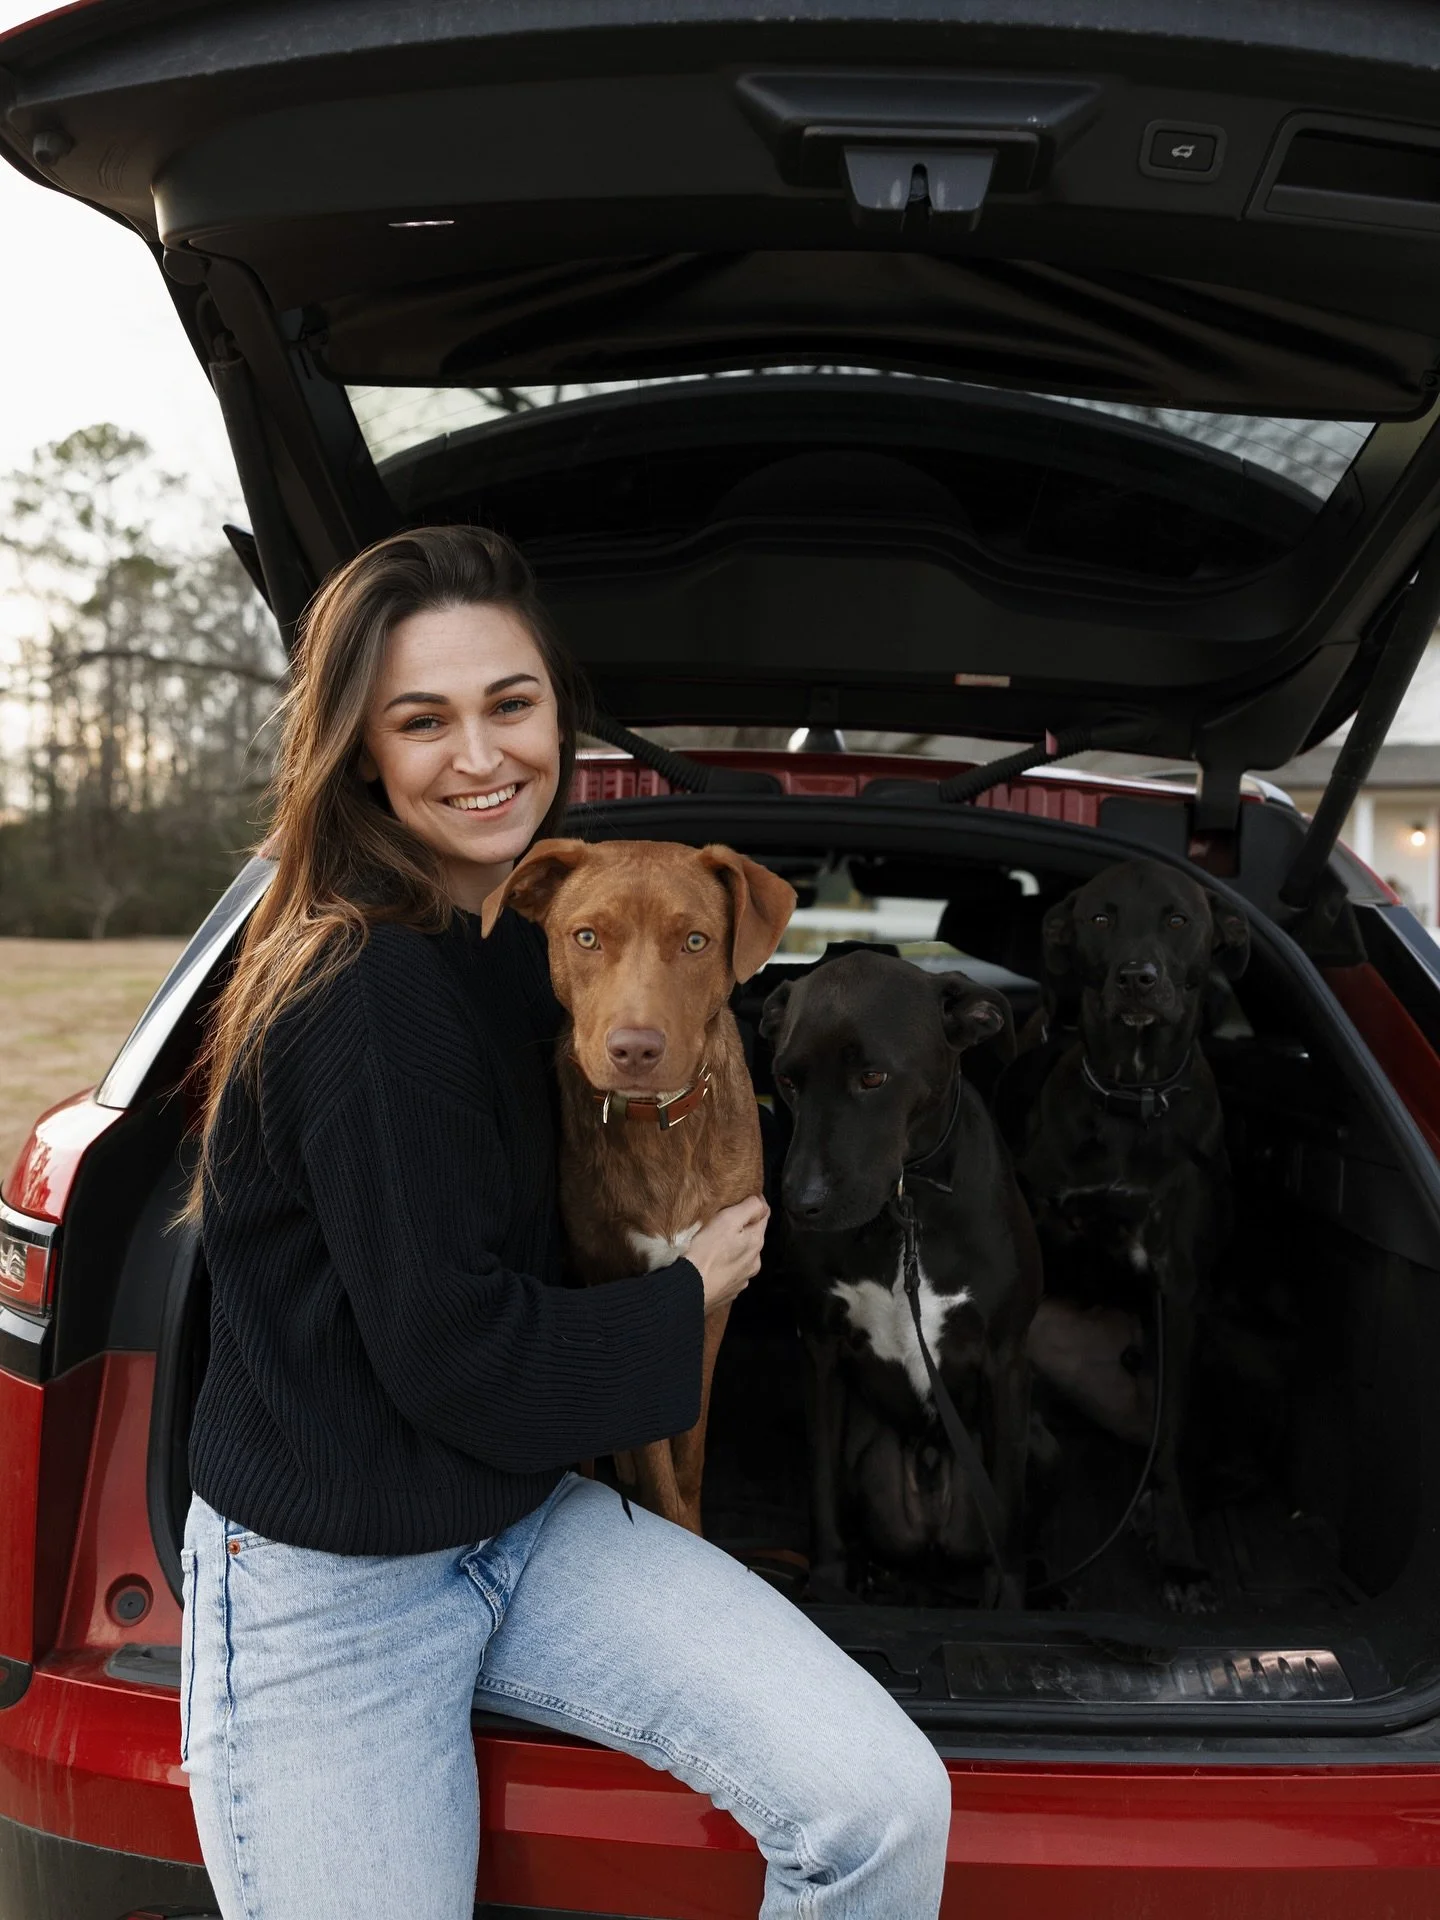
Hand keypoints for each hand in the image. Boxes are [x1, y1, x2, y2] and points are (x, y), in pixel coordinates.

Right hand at [686, 1195, 768, 1313]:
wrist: (688, 1289)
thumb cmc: (706, 1252)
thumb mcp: (728, 1220)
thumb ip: (749, 1208)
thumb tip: (761, 1201)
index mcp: (756, 1242)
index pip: (764, 1215)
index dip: (755, 1203)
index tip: (743, 1196)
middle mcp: (754, 1262)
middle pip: (753, 1237)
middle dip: (743, 1227)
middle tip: (725, 1219)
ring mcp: (742, 1279)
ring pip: (742, 1256)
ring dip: (734, 1248)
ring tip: (716, 1243)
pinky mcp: (728, 1291)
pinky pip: (730, 1273)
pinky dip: (725, 1266)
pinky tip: (712, 1264)